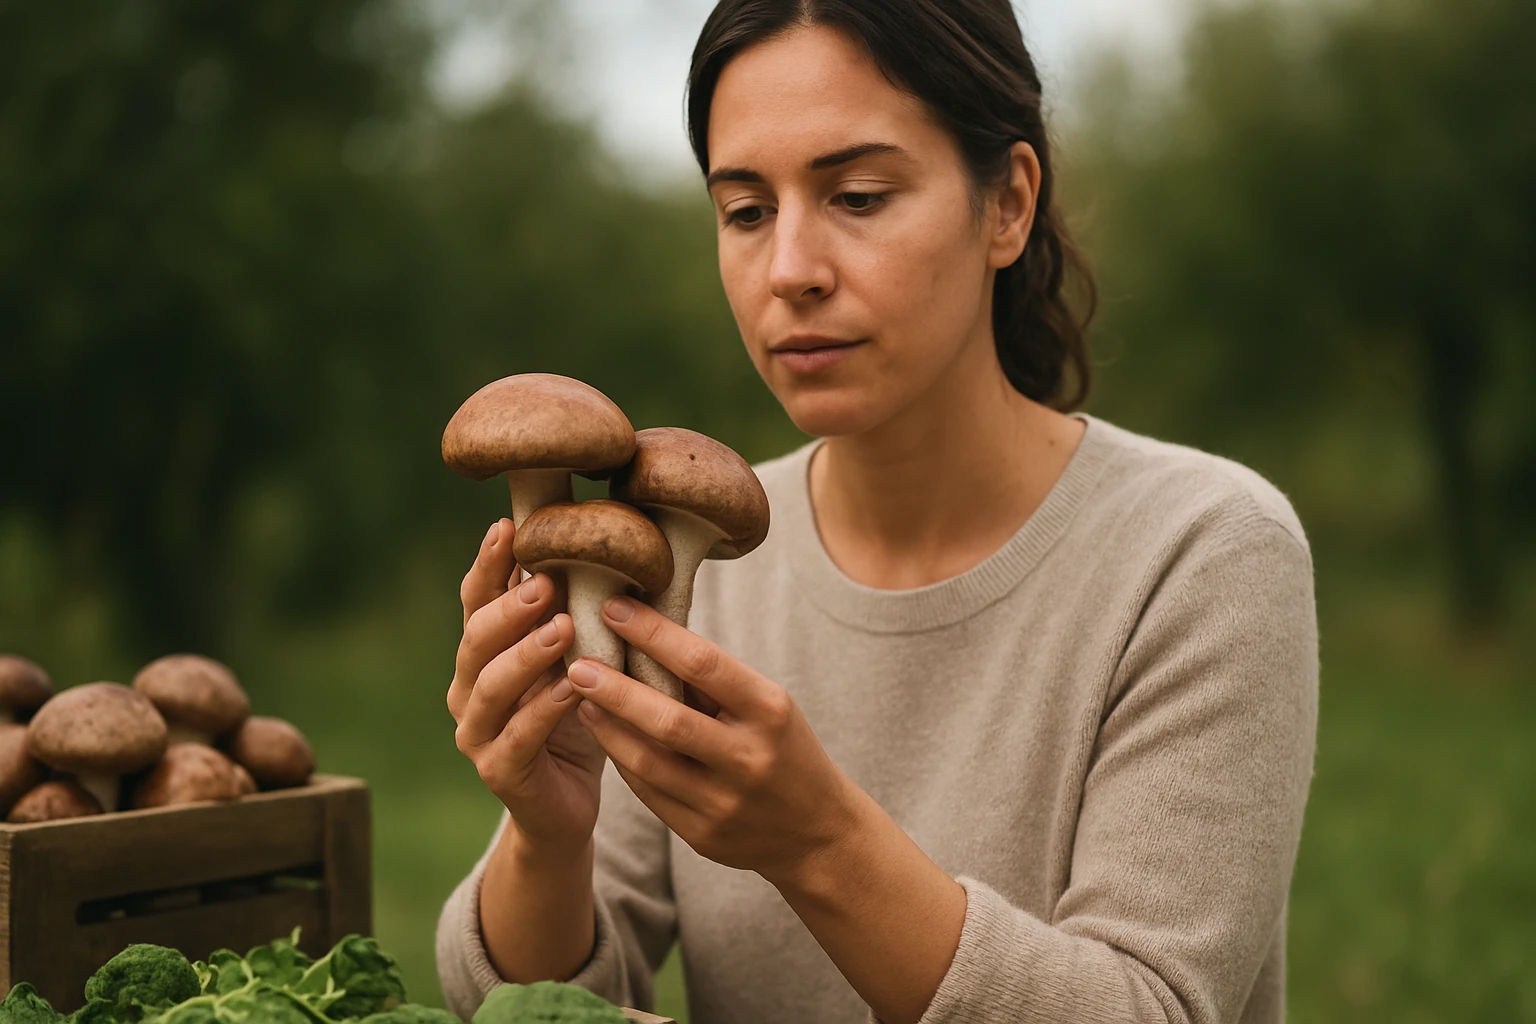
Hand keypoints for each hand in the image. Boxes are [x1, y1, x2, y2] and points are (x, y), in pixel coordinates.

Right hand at [448, 519, 606, 853]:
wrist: (566, 807)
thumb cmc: (575, 720)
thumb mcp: (575, 660)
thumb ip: (572, 613)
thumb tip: (604, 546)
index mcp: (482, 655)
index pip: (476, 601)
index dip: (487, 564)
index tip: (507, 527)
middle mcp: (468, 690)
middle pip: (476, 640)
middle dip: (508, 609)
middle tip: (544, 584)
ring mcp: (477, 734)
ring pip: (491, 688)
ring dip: (526, 655)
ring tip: (562, 629)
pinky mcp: (499, 772)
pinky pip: (519, 737)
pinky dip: (545, 711)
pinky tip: (573, 688)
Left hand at [565, 596, 859, 887]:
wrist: (818, 833)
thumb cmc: (785, 749)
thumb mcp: (770, 706)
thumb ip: (715, 683)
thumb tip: (648, 635)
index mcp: (769, 711)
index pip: (703, 663)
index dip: (653, 634)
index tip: (614, 608)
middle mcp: (748, 757)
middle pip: (668, 717)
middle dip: (615, 688)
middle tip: (577, 663)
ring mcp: (724, 802)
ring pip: (649, 760)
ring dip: (608, 726)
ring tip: (580, 697)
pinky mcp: (702, 834)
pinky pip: (649, 792)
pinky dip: (623, 759)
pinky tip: (605, 734)